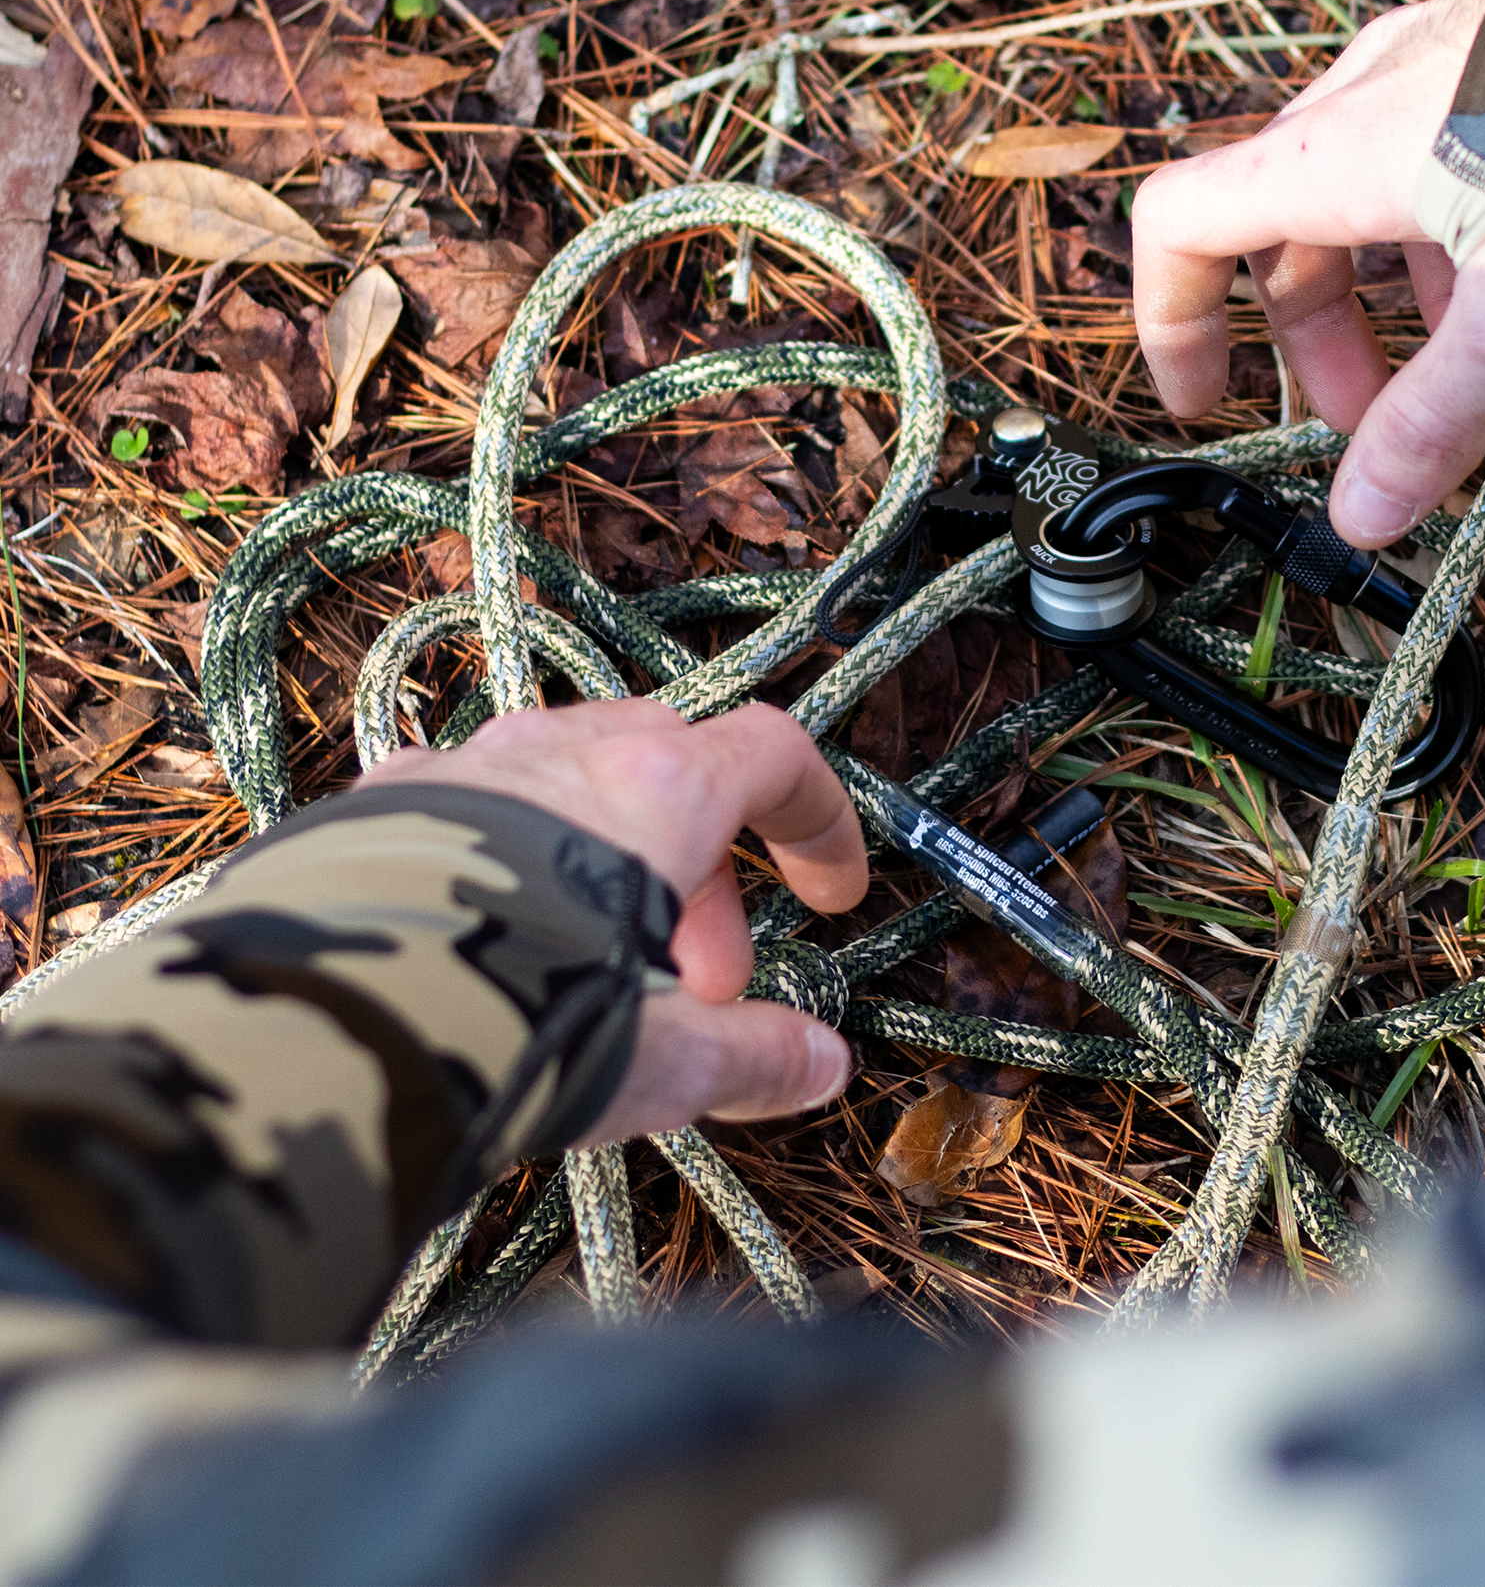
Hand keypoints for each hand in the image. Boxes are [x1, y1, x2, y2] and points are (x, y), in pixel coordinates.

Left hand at [357, 699, 866, 1136]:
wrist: (321, 1018)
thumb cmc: (515, 1026)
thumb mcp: (657, 1062)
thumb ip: (751, 1058)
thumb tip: (821, 1066)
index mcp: (658, 790)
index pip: (773, 758)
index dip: (817, 823)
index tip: (827, 894)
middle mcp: (563, 754)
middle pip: (674, 772)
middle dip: (704, 874)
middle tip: (702, 980)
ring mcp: (466, 767)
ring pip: (571, 782)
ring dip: (610, 863)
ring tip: (594, 966)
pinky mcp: (379, 803)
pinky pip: (475, 804)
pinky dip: (514, 857)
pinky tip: (486, 939)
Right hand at [1131, 0, 1484, 546]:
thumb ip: (1432, 418)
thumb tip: (1363, 519)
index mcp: (1334, 151)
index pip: (1184, 222)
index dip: (1173, 319)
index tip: (1205, 397)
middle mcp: (1369, 88)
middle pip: (1283, 226)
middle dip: (1311, 337)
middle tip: (1361, 422)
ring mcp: (1439, 55)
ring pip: (1363, 189)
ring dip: (1384, 291)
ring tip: (1457, 364)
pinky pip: (1434, 148)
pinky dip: (1443, 233)